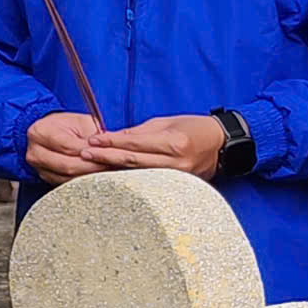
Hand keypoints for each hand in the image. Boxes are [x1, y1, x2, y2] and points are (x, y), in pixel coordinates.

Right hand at [26, 111, 113, 182]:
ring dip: (91, 177)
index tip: (111, 155)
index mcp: (41, 133)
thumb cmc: (68, 124)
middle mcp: (36, 153)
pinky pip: (68, 184)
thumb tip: (109, 151)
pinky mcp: (47, 178)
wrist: (52, 131)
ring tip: (109, 171)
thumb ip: (94, 136)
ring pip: (69, 179)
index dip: (92, 152)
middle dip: (94, 167)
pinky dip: (84, 182)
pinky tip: (98, 177)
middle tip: (113, 165)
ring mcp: (40, 168)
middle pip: (69, 166)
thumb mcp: (82, 122)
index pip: (70, 147)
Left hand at [90, 113, 227, 177]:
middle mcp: (176, 162)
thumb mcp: (168, 122)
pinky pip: (147, 181)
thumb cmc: (196, 129)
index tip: (93, 140)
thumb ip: (141, 131)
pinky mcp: (176, 185)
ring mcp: (177, 176)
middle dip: (106, 157)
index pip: (135, 142)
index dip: (112, 141)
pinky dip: (129, 178)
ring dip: (113, 170)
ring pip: (137, 174)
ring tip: (91, 167)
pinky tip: (113, 177)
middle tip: (84, 154)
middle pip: (133, 161)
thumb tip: (115, 137)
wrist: (223, 145)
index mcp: (174, 142)